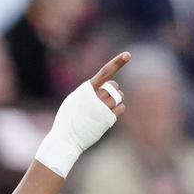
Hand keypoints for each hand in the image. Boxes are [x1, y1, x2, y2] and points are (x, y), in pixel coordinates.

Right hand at [34, 52, 129, 176]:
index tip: (128, 55)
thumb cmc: (68, 118)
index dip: (117, 62)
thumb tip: (102, 87)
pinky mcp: (108, 119)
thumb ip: (88, 91)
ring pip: (119, 97)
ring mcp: (103, 109)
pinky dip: (118, 109)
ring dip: (116, 100)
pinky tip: (109, 114)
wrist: (66, 138)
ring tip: (105, 107)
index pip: (105, 72)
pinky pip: (121, 108)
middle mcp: (96, 97)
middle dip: (113, 89)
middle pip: (114, 85)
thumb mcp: (74, 99)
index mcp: (86, 89)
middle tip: (105, 98)